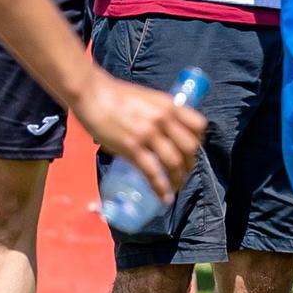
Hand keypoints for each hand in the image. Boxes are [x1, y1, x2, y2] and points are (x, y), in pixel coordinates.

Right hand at [72, 71, 205, 202]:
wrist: (93, 94)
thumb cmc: (117, 95)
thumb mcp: (148, 99)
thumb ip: (159, 113)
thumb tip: (163, 131)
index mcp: (170, 105)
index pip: (198, 126)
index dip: (199, 142)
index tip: (193, 151)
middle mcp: (164, 119)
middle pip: (190, 147)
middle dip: (191, 164)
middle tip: (185, 172)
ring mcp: (148, 134)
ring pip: (174, 162)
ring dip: (178, 178)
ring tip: (175, 187)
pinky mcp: (131, 147)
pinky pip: (153, 172)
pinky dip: (161, 187)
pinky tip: (164, 197)